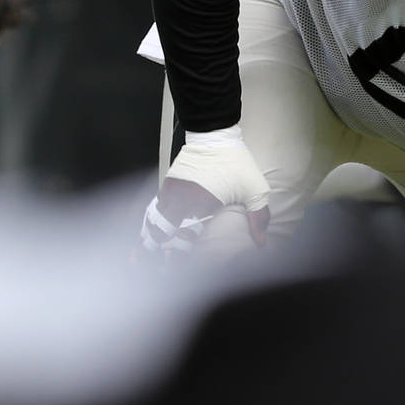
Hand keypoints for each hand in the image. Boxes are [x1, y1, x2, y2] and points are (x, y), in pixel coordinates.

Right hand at [140, 132, 270, 253]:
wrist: (215, 134)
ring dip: (150, 238)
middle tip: (154, 266)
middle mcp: (179, 201)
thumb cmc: (236, 162)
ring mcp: (170, 192)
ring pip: (152, 222)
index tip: (174, 270)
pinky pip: (155, 208)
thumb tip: (261, 243)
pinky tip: (153, 230)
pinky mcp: (167, 184)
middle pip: (159, 234)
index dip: (176, 258)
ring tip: (143, 255)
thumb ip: (258, 217)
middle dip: (155, 252)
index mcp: (199, 206)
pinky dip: (152, 222)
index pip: (182, 240)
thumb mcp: (255, 188)